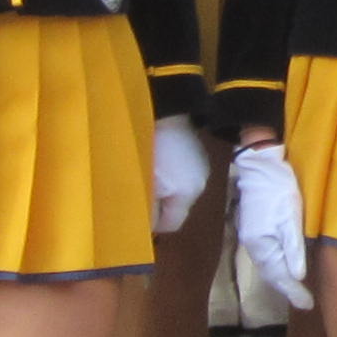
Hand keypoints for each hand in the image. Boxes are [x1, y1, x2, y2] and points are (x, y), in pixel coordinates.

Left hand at [150, 113, 210, 234]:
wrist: (164, 109)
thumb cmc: (150, 148)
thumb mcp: (143, 181)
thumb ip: (145, 207)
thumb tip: (145, 227)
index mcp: (188, 193)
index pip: (171, 224)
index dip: (153, 224)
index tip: (136, 214)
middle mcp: (199, 184)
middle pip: (177, 207)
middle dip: (158, 205)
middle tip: (138, 195)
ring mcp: (200, 167)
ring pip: (179, 190)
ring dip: (164, 188)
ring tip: (147, 176)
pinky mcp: (196, 154)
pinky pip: (182, 174)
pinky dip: (170, 173)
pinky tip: (158, 161)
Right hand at [228, 142, 313, 309]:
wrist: (259, 166)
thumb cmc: (278, 190)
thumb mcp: (291, 217)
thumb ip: (293, 248)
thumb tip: (298, 276)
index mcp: (262, 245)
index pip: (279, 276)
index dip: (294, 292)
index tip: (307, 305)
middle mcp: (253, 245)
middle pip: (270, 274)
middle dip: (287, 289)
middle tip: (303, 302)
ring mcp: (251, 237)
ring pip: (267, 266)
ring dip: (280, 279)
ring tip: (295, 289)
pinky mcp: (254, 228)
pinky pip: (265, 256)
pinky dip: (275, 266)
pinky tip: (283, 266)